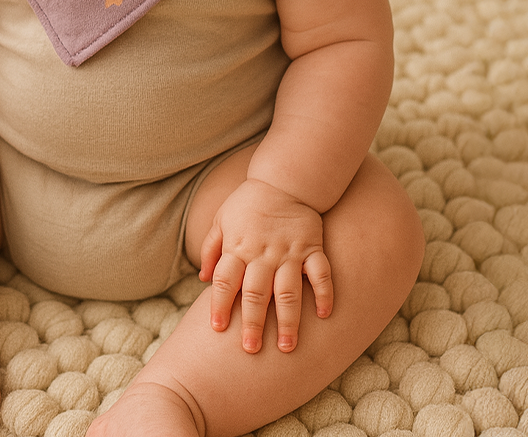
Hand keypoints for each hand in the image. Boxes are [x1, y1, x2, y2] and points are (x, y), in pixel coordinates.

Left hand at [199, 178, 331, 353]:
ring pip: (288, 291)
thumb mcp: (222, 219)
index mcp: (238, 247)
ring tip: (287, 347)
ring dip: (287, 320)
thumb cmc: (248, 202)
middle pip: (256, 294)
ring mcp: (289, 252)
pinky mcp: (312, 247)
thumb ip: (211, 248)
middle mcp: (263, 253)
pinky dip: (324, 293)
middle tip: (252, 349)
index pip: (225, 281)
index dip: (220, 305)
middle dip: (253, 323)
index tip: (218, 328)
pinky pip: (320, 273)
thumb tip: (202, 278)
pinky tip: (324, 315)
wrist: (283, 179)